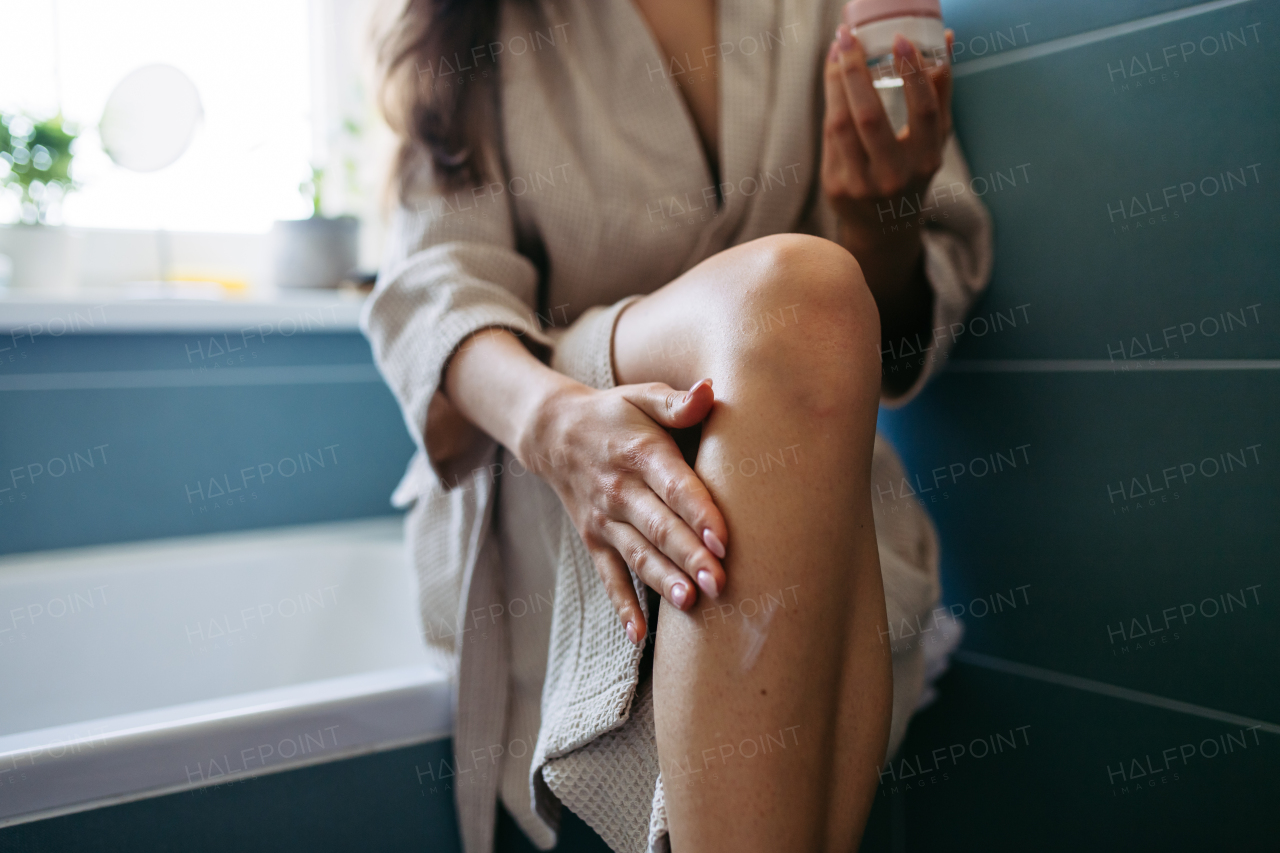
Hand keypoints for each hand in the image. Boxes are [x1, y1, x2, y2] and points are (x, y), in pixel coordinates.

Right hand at [519, 378, 727, 644]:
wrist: (553, 433)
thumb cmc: (615, 415)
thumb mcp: (642, 397)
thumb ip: (678, 402)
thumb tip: (709, 390)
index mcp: (641, 454)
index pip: (674, 487)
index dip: (699, 513)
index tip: (723, 539)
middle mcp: (621, 490)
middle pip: (659, 527)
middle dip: (689, 556)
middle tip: (719, 583)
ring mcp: (605, 520)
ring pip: (638, 556)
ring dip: (663, 581)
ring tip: (691, 604)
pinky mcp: (594, 541)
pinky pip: (608, 577)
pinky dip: (621, 606)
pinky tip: (638, 635)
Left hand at [821, 25, 954, 250]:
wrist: (884, 228)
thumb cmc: (912, 171)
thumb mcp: (934, 139)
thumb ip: (939, 91)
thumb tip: (946, 38)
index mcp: (927, 160)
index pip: (924, 112)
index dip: (913, 73)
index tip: (900, 38)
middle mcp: (895, 176)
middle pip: (871, 117)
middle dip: (856, 72)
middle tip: (848, 37)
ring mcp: (863, 184)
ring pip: (841, 125)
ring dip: (835, 83)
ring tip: (836, 51)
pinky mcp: (837, 186)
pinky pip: (831, 137)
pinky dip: (831, 103)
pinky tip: (832, 78)